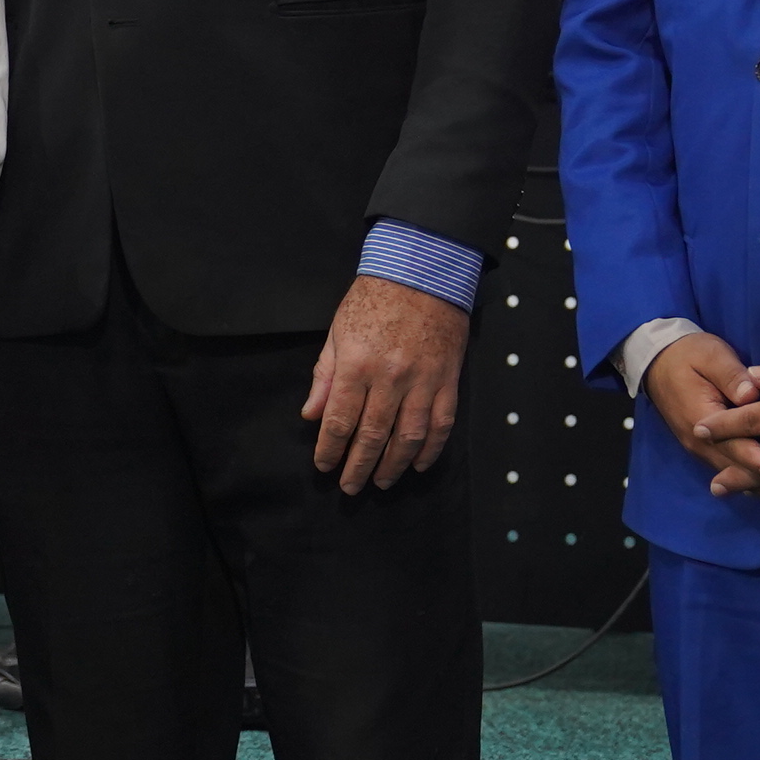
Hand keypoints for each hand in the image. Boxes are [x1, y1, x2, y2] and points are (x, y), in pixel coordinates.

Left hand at [300, 274, 469, 492]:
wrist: (423, 272)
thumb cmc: (373, 299)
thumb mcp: (338, 331)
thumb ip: (325, 375)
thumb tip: (311, 414)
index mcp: (357, 365)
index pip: (340, 420)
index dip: (330, 448)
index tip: (323, 466)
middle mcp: (390, 378)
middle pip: (373, 436)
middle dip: (358, 466)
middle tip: (350, 487)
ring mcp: (423, 381)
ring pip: (409, 437)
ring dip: (394, 465)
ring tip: (381, 482)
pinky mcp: (448, 380)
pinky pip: (441, 424)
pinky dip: (431, 449)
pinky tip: (419, 464)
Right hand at [643, 331, 759, 519]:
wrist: (659, 362)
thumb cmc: (689, 355)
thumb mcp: (710, 355)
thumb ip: (730, 375)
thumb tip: (751, 393)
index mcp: (701, 418)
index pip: (732, 442)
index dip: (755, 457)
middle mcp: (701, 442)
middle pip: (738, 470)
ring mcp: (704, 449)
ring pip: (737, 476)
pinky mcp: (710, 449)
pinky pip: (734, 470)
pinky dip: (757, 485)